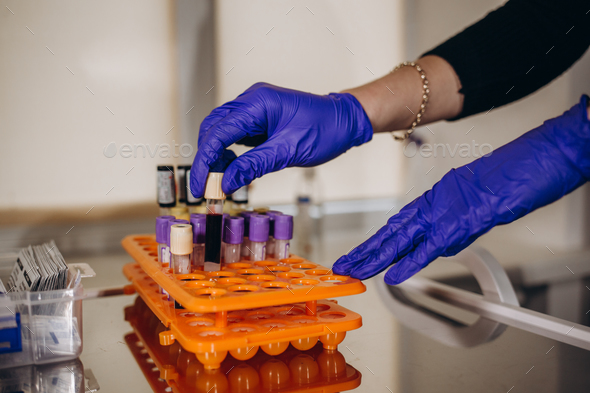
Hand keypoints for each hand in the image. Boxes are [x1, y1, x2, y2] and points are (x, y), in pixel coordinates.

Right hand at [190, 83, 372, 196]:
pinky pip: (235, 134)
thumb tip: (226, 184)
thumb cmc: (325, 130)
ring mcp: (254, 108)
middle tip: (207, 187)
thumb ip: (254, 166)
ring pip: (221, 131)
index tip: (199, 186)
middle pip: (213, 128)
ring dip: (216, 156)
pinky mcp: (259, 118)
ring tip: (221, 180)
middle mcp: (251, 100)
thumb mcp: (288, 152)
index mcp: (257, 103)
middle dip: (207, 158)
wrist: (345, 122)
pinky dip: (229, 152)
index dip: (205, 162)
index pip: (217, 132)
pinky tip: (232, 168)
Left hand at [333, 95, 589, 284]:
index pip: (401, 225)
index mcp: (438, 198)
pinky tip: (393, 273)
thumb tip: (441, 240)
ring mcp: (448, 209)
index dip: (379, 242)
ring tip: (355, 269)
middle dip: (367, 251)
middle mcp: (437, 202)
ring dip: (377, 256)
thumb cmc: (516, 175)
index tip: (361, 254)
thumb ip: (456, 220)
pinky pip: (432, 243)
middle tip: (343, 265)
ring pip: (403, 236)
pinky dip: (411, 260)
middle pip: (394, 231)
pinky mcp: (464, 217)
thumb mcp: (479, 202)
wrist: (539, 157)